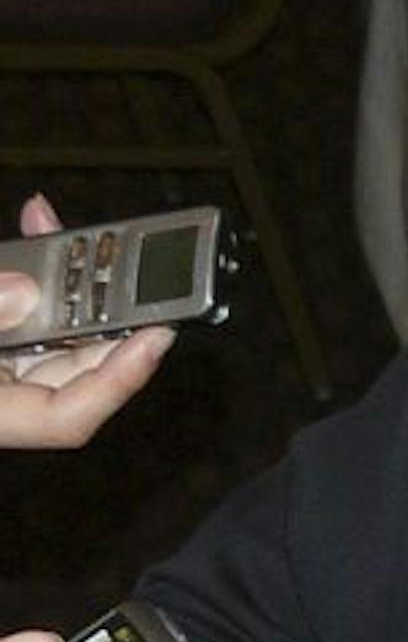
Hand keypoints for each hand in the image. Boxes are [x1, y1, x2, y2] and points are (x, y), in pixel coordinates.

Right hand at [0, 195, 173, 448]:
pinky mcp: (0, 340)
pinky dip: (31, 269)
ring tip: (80, 231)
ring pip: (50, 329)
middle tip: (143, 268)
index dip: (119, 380)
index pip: (68, 419)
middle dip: (110, 312)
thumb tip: (23, 292)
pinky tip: (38, 222)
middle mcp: (1, 398)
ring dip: (71, 277)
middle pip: (74, 364)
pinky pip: (21, 308)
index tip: (159, 337)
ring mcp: (0, 368)